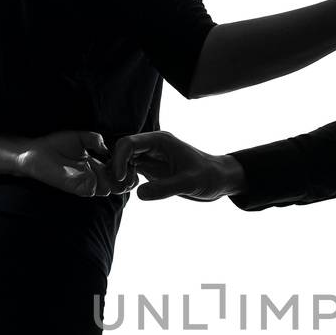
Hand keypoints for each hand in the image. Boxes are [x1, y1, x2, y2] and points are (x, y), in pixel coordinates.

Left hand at [16, 129, 117, 196]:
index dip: (126, 168)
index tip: (130, 161)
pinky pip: (90, 190)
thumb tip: (107, 147)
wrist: (35, 151)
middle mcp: (92, 176)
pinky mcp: (73, 187)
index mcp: (96, 164)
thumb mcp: (80, 137)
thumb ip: (95, 139)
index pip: (117, 172)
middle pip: (116, 184)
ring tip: (109, 168)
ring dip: (111, 180)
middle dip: (123, 178)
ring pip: (106, 189)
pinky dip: (94, 183)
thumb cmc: (56, 144)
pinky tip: (91, 171)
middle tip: (124, 168)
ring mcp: (84, 183)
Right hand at [109, 130, 245, 201]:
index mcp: (160, 141)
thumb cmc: (209, 176)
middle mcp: (152, 146)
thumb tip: (139, 194)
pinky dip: (126, 181)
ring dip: (119, 176)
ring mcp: (150, 157)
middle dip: (116, 168)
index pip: (128, 143)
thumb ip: (165, 188)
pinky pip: (130, 172)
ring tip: (124, 190)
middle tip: (120, 188)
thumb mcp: (189, 183)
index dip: (119, 160)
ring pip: (123, 162)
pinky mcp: (151, 169)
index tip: (122, 179)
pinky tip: (132, 190)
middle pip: (121, 151)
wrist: (219, 180)